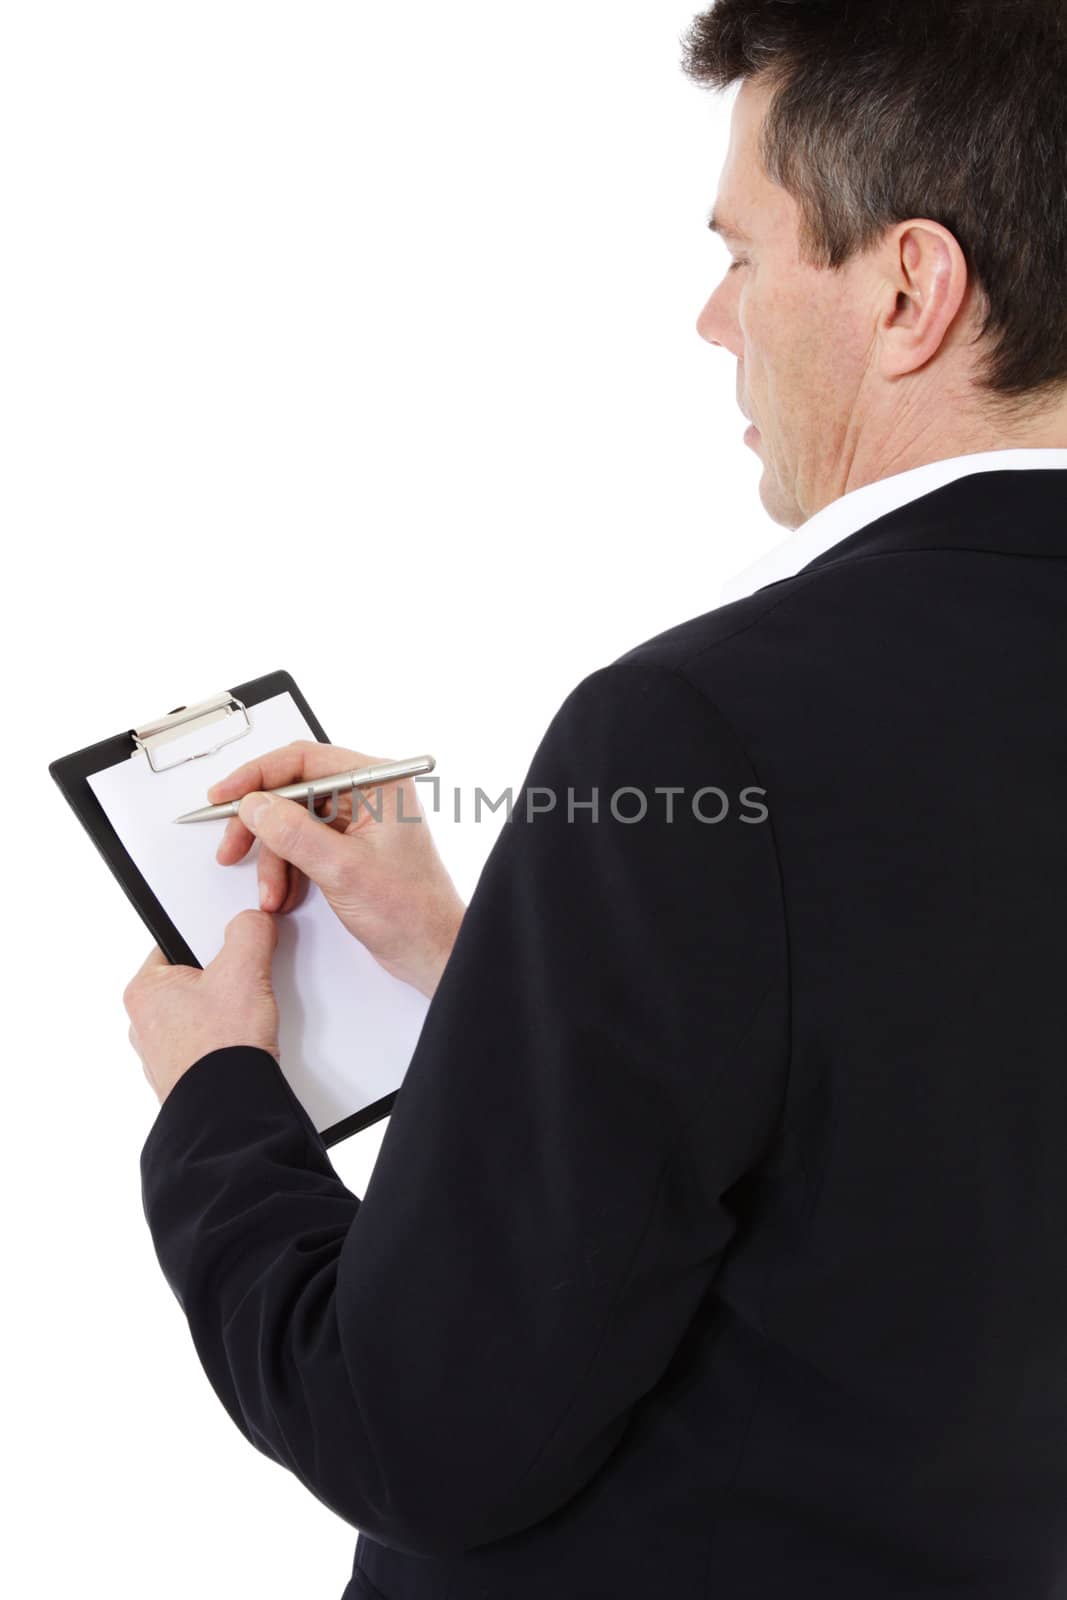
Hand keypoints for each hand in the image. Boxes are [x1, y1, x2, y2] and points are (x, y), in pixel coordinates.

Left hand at [125, 910, 279, 1104]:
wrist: (230, 1114)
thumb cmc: (220, 1051)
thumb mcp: (243, 971)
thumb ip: (249, 931)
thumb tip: (253, 921)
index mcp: (144, 990)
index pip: (176, 942)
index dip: (210, 937)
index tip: (231, 939)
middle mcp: (146, 1023)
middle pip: (195, 978)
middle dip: (226, 978)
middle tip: (246, 982)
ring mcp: (165, 1053)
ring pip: (205, 1013)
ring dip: (231, 1012)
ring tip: (249, 1018)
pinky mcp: (187, 1075)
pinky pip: (212, 1043)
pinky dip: (232, 1040)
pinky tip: (248, 1043)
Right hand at [208, 741, 465, 998]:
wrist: (431, 950)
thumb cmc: (411, 910)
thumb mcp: (343, 870)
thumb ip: (294, 834)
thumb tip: (255, 805)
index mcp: (378, 783)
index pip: (304, 760)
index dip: (257, 776)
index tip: (225, 795)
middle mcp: (369, 795)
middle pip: (293, 793)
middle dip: (261, 826)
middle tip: (232, 848)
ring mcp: (359, 822)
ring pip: (293, 824)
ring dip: (273, 859)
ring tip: (271, 893)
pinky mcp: (350, 847)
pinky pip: (303, 845)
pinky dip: (287, 870)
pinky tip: (283, 894)